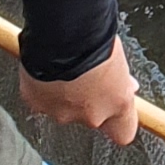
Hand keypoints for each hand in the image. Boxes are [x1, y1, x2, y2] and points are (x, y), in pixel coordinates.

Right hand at [19, 37, 140, 143]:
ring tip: (64, 68)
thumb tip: (127, 86)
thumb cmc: (95, 38)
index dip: (118, 123)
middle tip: (86, 75)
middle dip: (89, 100)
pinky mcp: (37, 104)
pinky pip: (41, 98)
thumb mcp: (118, 60)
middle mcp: (91, 115)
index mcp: (118, 104)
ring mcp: (62, 112)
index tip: (116, 112)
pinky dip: (43, 87)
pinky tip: (46, 69)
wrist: (62, 31)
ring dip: (65, 95)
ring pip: (64, 109)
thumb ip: (121, 81)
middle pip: (92, 117)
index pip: (123, 133)